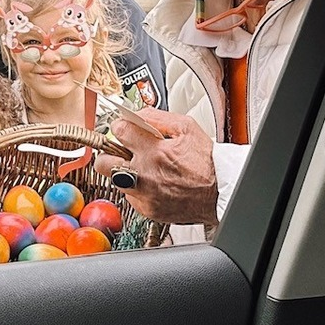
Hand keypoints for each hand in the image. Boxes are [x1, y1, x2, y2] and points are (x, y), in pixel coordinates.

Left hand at [97, 107, 218, 226]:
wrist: (221, 192)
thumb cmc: (207, 161)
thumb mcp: (186, 128)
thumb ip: (156, 117)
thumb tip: (135, 114)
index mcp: (154, 151)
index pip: (118, 131)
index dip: (120, 126)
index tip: (123, 129)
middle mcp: (145, 175)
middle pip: (103, 162)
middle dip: (110, 153)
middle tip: (122, 152)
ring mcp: (145, 195)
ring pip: (115, 181)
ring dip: (123, 172)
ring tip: (141, 168)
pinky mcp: (148, 210)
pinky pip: (130, 197)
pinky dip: (137, 189)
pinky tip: (153, 183)